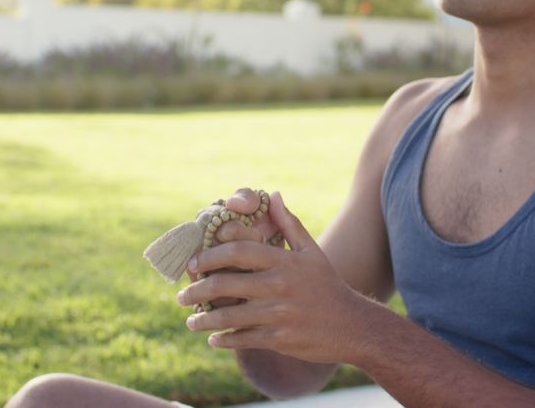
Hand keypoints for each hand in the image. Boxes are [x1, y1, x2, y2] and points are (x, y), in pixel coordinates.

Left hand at [177, 191, 373, 363]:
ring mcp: (279, 313)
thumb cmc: (328, 285)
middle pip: (226, 283)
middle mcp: (279, 285)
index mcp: (284, 261)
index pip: (238, 251)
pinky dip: (224, 339)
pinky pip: (243, 338)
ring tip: (190, 322)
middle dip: (198, 290)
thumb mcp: (312, 252)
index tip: (194, 263)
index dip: (211, 255)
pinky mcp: (279, 338)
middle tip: (181, 295)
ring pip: (230, 315)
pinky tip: (213, 339)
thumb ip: (289, 224)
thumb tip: (274, 195)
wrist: (354, 326)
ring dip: (204, 320)